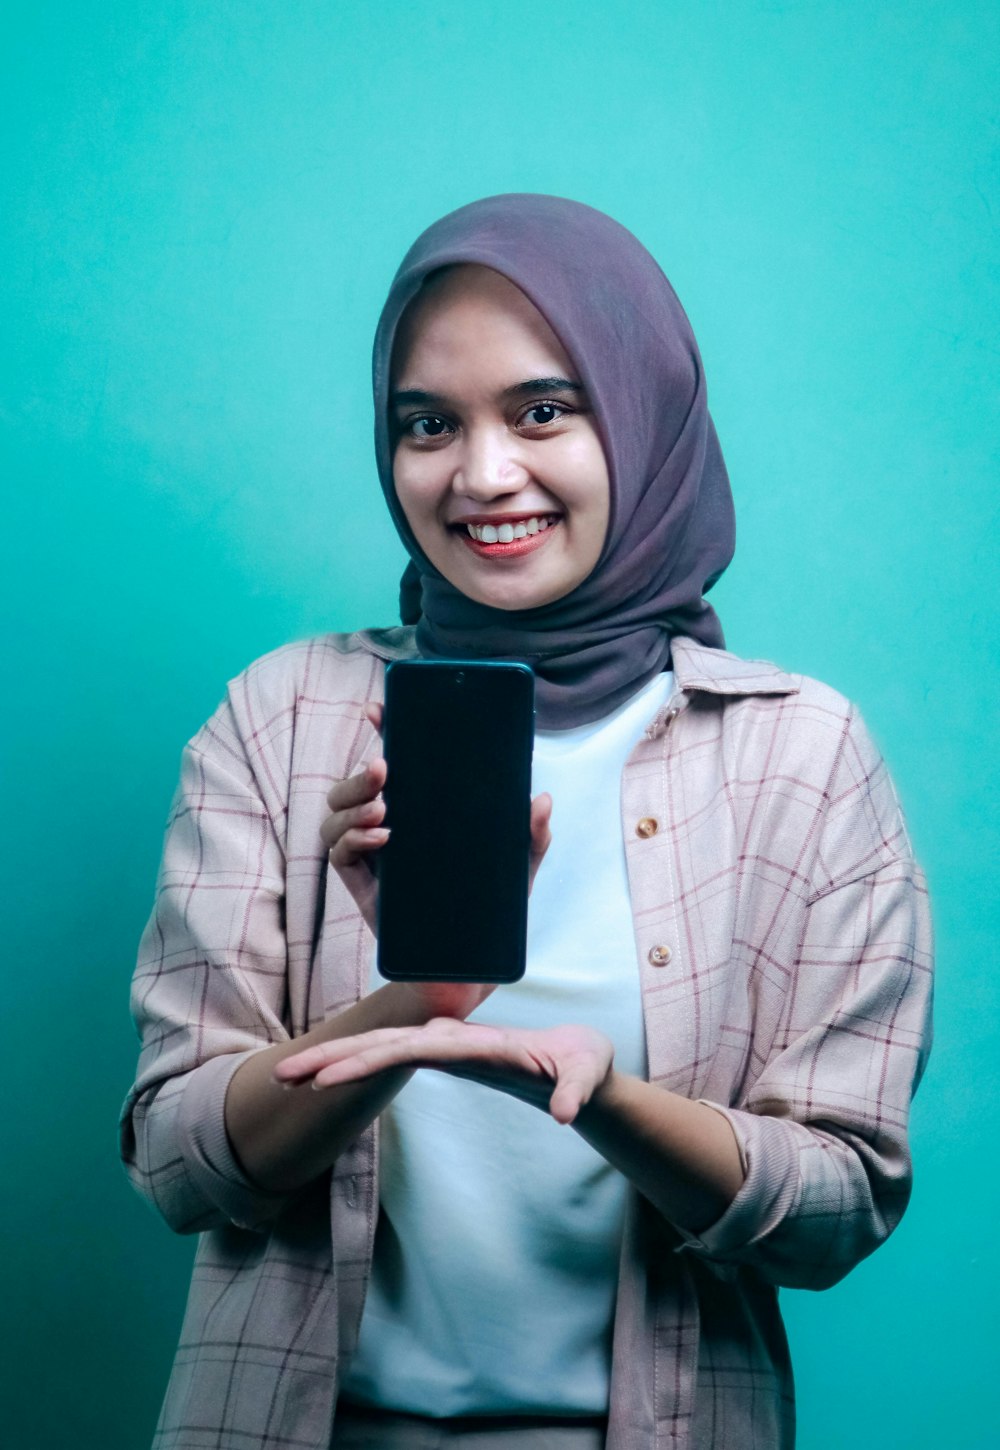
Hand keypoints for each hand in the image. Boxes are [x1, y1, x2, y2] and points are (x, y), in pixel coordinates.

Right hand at [273, 1018, 614, 1124]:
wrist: (580, 1057)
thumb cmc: (584, 1062)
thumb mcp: (589, 1073)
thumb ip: (577, 1090)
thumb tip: (566, 1116)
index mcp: (475, 1043)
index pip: (412, 1050)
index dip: (370, 1060)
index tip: (328, 1075)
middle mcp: (452, 1040)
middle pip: (381, 1044)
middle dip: (334, 1057)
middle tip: (284, 1074)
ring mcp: (444, 1047)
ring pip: (378, 1049)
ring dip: (334, 1060)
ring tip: (288, 1076)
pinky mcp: (443, 1057)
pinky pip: (390, 1057)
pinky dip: (356, 1064)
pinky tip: (323, 1077)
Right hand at [322, 702, 552, 1003]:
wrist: (469, 965)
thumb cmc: (491, 906)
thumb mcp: (518, 865)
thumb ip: (531, 834)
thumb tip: (541, 800)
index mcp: (420, 809)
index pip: (393, 762)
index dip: (382, 732)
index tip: (378, 709)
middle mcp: (387, 825)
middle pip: (353, 786)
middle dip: (359, 773)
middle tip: (384, 768)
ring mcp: (370, 854)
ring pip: (336, 815)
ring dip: (352, 806)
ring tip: (383, 811)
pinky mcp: (361, 885)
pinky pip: (339, 855)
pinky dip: (353, 841)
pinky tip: (381, 839)